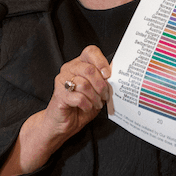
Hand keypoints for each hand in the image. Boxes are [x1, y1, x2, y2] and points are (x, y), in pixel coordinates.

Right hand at [0, 45, 110, 175]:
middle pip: (89, 69)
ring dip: (95, 97)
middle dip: (101, 85)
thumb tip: (116, 71)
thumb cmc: (80, 106)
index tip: (108, 75)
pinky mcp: (59, 95)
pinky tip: (87, 107)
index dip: (101, 62)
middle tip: (105, 95)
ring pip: (84, 84)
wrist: (63, 123)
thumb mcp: (96, 91)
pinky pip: (79, 97)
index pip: (90, 52)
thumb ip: (104, 80)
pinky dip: (87, 104)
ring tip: (96, 103)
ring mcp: (62, 81)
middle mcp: (69, 69)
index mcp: (79, 64)